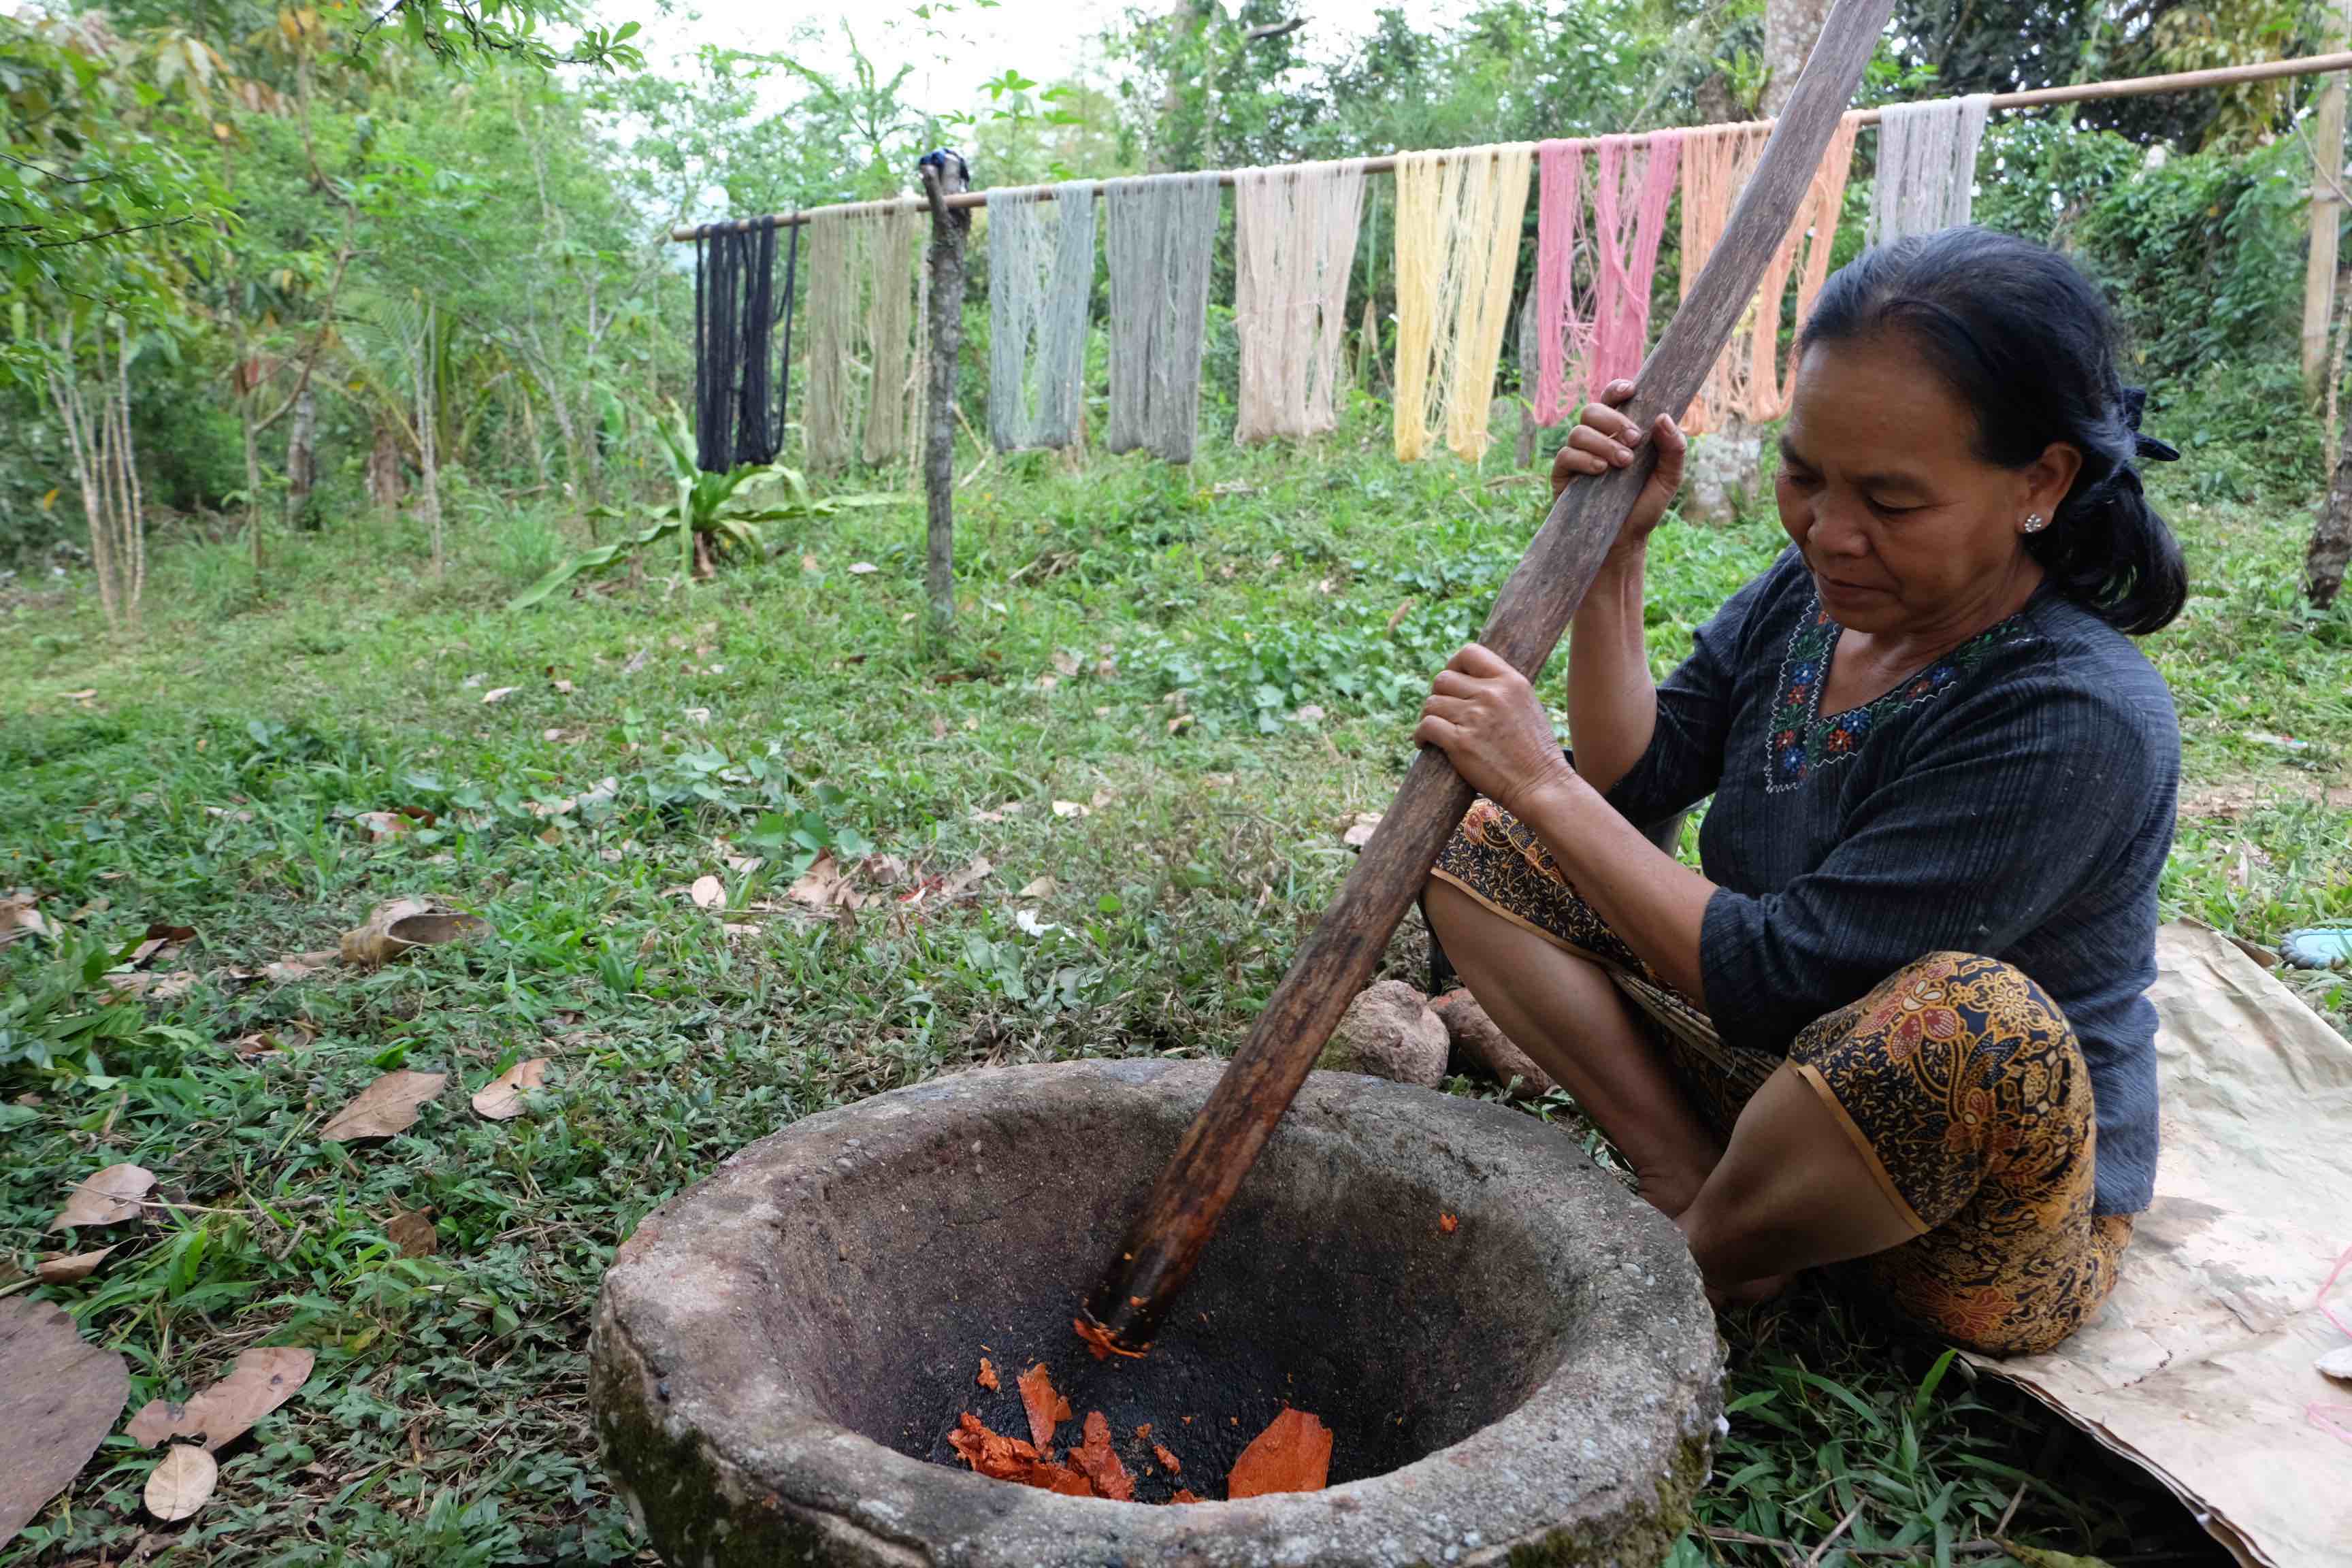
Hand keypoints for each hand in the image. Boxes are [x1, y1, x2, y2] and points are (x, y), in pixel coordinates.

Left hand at [1412, 644, 1577, 814]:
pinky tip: (1424, 743)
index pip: (1469, 653)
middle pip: (1443, 679)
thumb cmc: (1535, 751)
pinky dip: (1420, 736)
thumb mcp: (1526, 705)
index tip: (1453, 683)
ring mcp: (1474, 717)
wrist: (1541, 785)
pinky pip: (1426, 726)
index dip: (1454, 665)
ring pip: (1431, 703)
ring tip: (1436, 730)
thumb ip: (1501, 690)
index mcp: (1511, 681)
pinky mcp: (1460, 742)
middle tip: (1444, 713)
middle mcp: (1492, 694)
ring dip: (1429, 717)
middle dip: (1439, 695)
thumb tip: (1468, 681)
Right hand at [1549, 378, 1687, 562]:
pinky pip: (1566, 455)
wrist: (1624, 541)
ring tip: (1622, 464)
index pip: (1612, 399)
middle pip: (1592, 410)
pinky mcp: (1563, 476)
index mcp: (1619, 432)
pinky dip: (1584, 458)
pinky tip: (1601, 471)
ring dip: (1603, 442)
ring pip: (1579, 431)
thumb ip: (1674, 447)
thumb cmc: (1645, 506)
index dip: (1617, 389)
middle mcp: (1596, 439)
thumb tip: (1663, 417)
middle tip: (1634, 440)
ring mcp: (1577, 456)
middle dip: (1614, 420)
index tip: (1632, 390)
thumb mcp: (1669, 478)